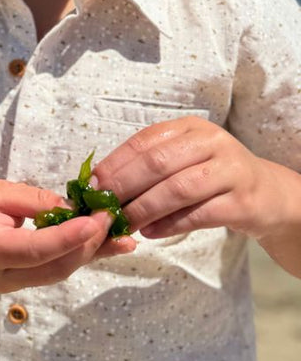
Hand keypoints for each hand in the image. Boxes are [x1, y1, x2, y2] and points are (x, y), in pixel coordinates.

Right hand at [0, 178, 134, 292]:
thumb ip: (34, 200)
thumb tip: (74, 208)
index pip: (36, 249)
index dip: (70, 237)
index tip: (98, 219)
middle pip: (54, 267)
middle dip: (88, 244)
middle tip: (113, 217)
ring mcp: (8, 284)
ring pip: (59, 272)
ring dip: (91, 252)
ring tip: (122, 234)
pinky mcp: (19, 282)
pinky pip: (54, 270)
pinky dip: (79, 255)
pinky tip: (106, 244)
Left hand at [92, 116, 284, 240]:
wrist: (267, 194)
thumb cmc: (212, 176)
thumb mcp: (184, 159)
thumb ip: (149, 166)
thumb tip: (101, 186)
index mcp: (190, 127)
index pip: (145, 142)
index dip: (115, 163)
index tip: (92, 185)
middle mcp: (212, 143)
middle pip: (158, 163)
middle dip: (124, 187)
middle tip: (103, 207)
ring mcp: (230, 171)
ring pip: (177, 189)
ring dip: (144, 209)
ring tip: (125, 223)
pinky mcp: (242, 202)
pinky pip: (198, 214)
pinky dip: (169, 225)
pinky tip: (151, 233)